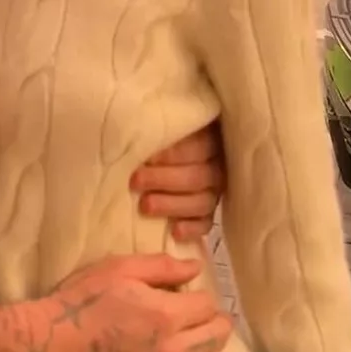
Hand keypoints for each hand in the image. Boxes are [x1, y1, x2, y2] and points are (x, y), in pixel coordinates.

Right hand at [5, 254, 255, 351]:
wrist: (45, 349)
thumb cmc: (77, 304)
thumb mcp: (116, 269)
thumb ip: (160, 267)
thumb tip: (195, 268)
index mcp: (167, 313)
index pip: (204, 303)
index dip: (199, 297)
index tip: (191, 297)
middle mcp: (174, 350)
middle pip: (214, 336)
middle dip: (218, 326)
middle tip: (215, 324)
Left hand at [132, 124, 225, 241]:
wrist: (157, 151)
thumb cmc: (154, 132)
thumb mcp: (157, 120)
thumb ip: (154, 125)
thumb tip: (133, 124)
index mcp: (209, 136)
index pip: (200, 146)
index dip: (174, 154)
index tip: (147, 158)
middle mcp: (217, 164)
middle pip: (199, 176)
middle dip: (165, 180)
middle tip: (135, 181)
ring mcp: (216, 190)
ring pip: (203, 202)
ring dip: (173, 205)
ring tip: (145, 207)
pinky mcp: (209, 212)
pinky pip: (207, 223)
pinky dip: (192, 228)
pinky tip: (174, 232)